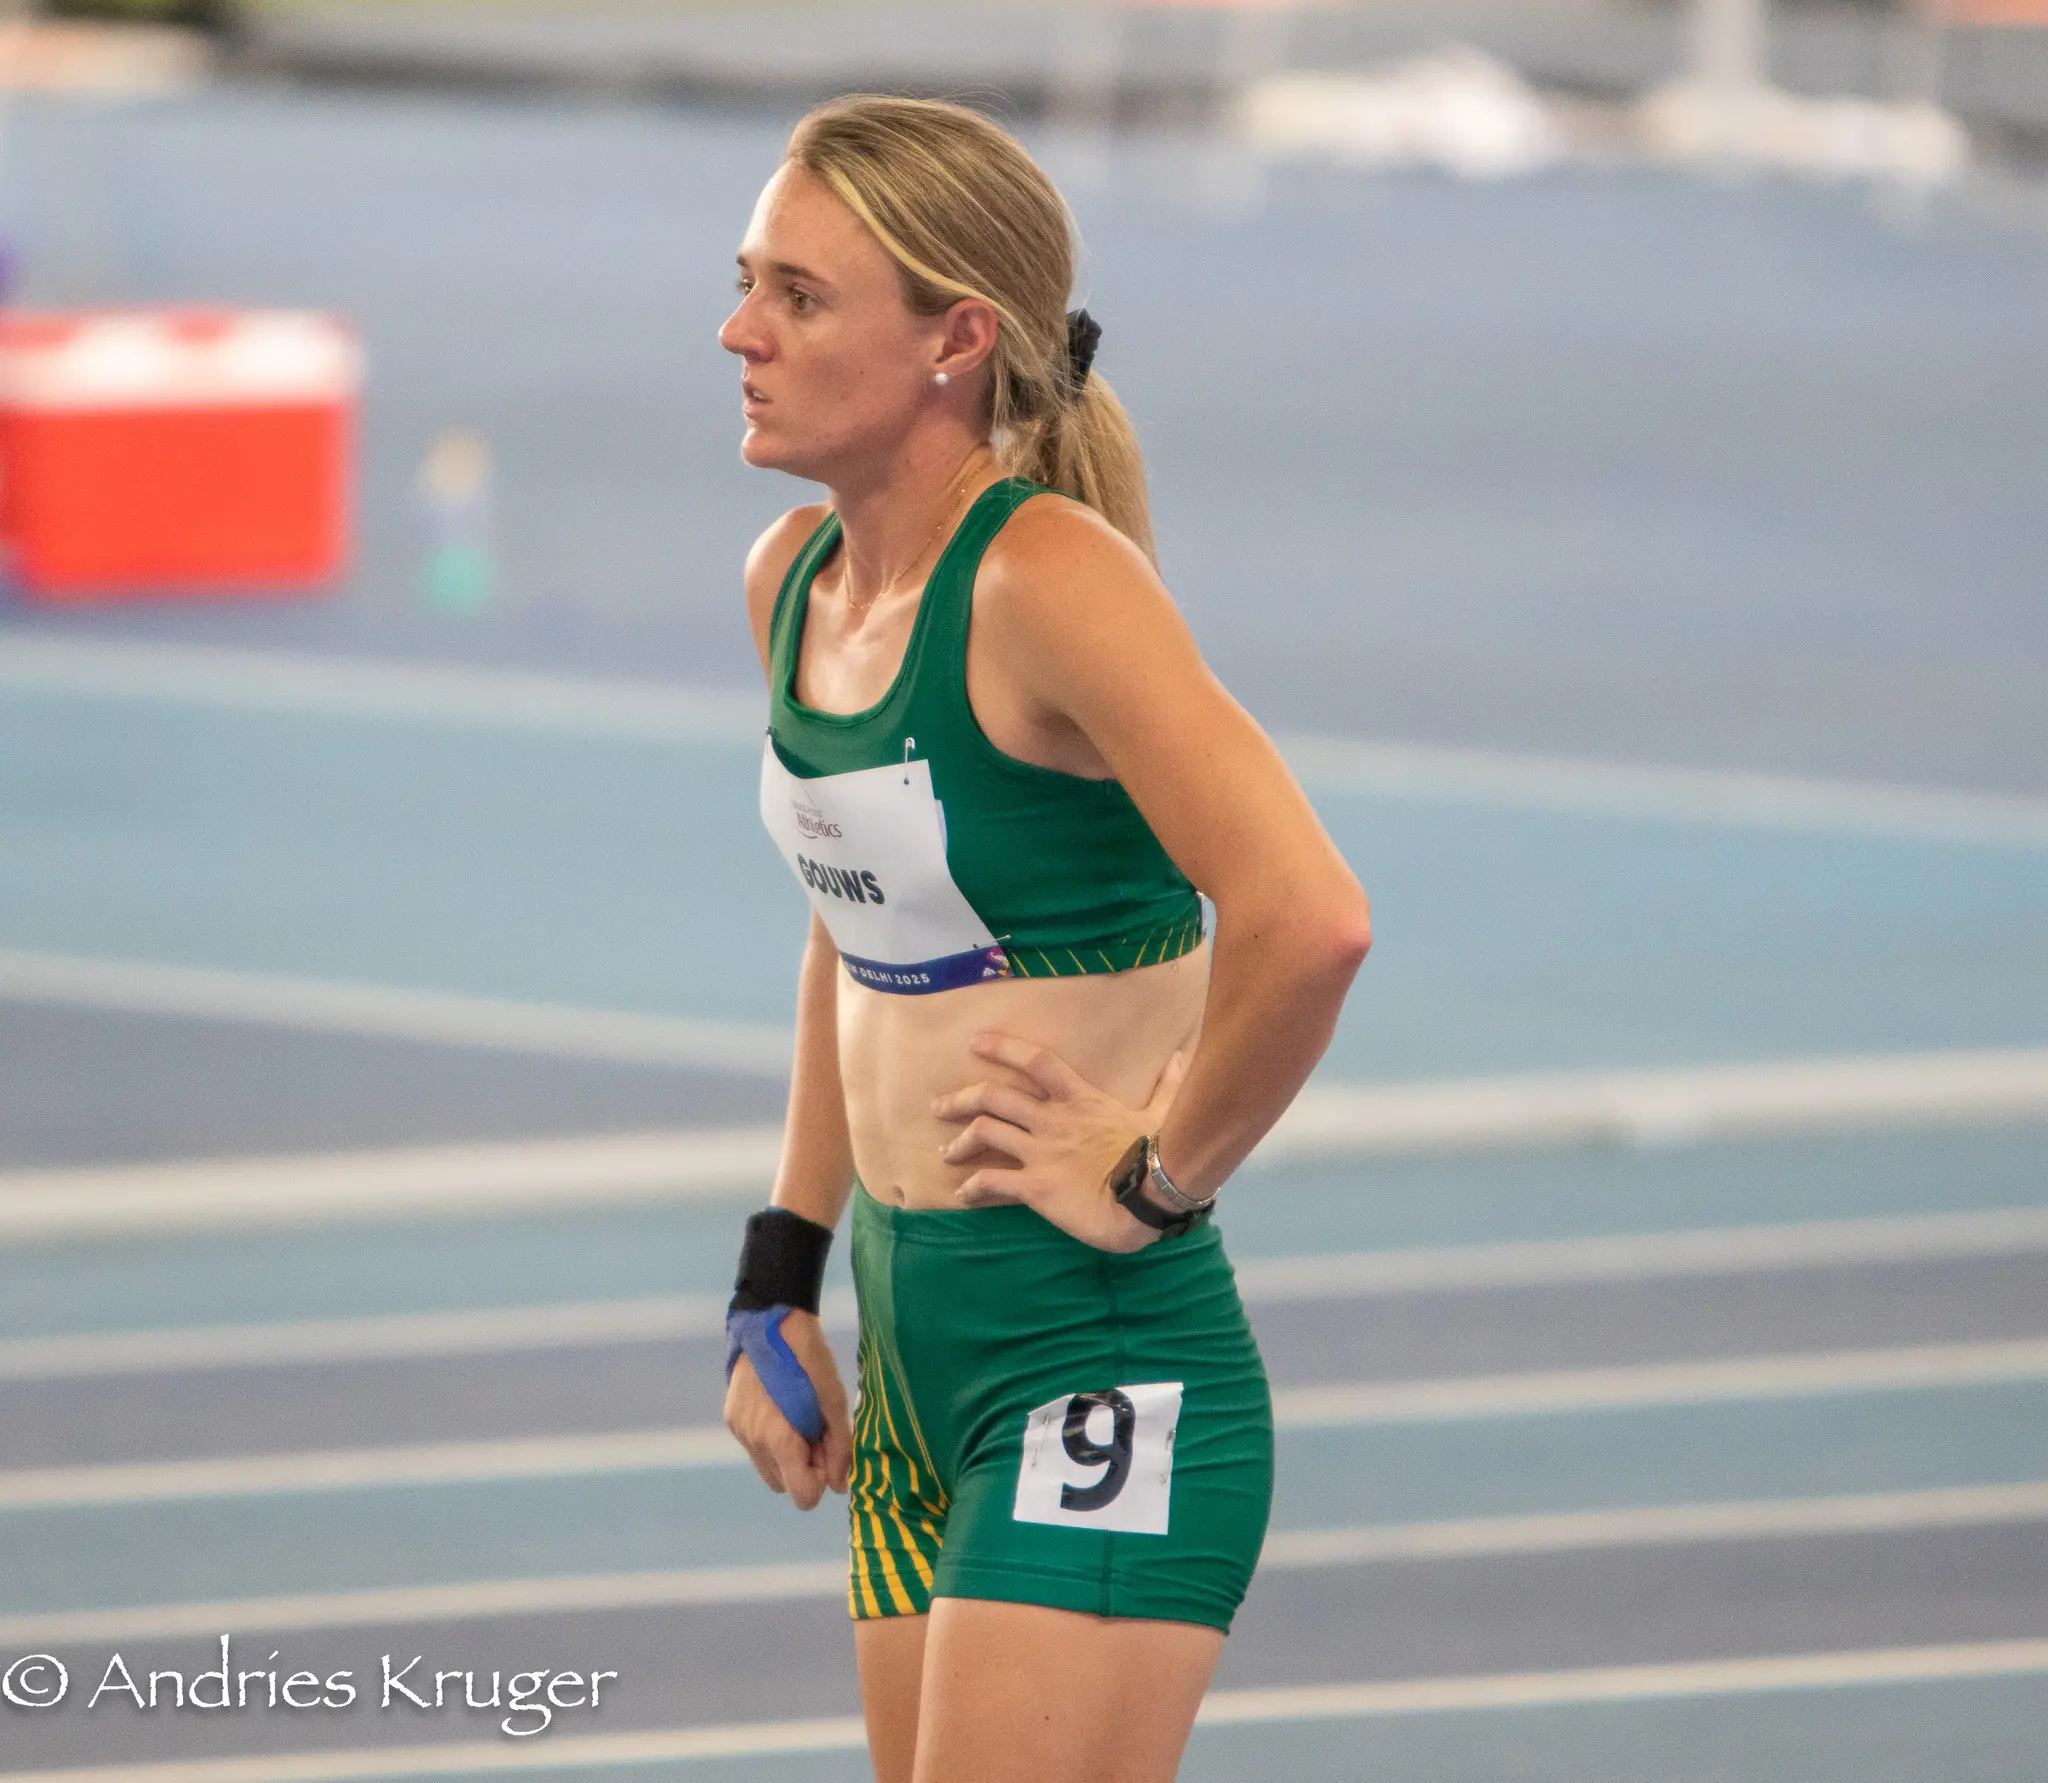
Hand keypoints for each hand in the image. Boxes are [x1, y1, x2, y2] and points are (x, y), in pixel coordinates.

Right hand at [723, 1309, 851, 1509]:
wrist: (770, 1319)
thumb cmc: (810, 1360)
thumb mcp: (834, 1401)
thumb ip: (839, 1448)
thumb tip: (839, 1486)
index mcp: (780, 1439)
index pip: (802, 1496)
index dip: (819, 1481)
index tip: (827, 1452)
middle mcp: (754, 1441)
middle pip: (784, 1486)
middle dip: (803, 1468)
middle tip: (816, 1431)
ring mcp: (739, 1430)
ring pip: (768, 1468)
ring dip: (786, 1456)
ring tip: (799, 1419)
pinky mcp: (732, 1417)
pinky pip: (755, 1446)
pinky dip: (770, 1439)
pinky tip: (781, 1407)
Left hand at [933, 1033, 1188, 1252]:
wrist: (1151, 1199)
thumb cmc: (1161, 1156)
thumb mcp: (1165, 1113)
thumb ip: (1169, 1085)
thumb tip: (1184, 1057)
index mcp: (1080, 1099)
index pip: (1035, 1061)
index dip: (1002, 1048)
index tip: (974, 1043)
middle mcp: (1053, 1121)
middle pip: (994, 1097)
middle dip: (960, 1099)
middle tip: (939, 1107)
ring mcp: (1042, 1153)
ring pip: (984, 1134)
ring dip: (959, 1143)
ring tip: (946, 1154)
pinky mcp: (1036, 1187)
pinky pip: (992, 1181)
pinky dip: (972, 1187)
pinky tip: (964, 1194)